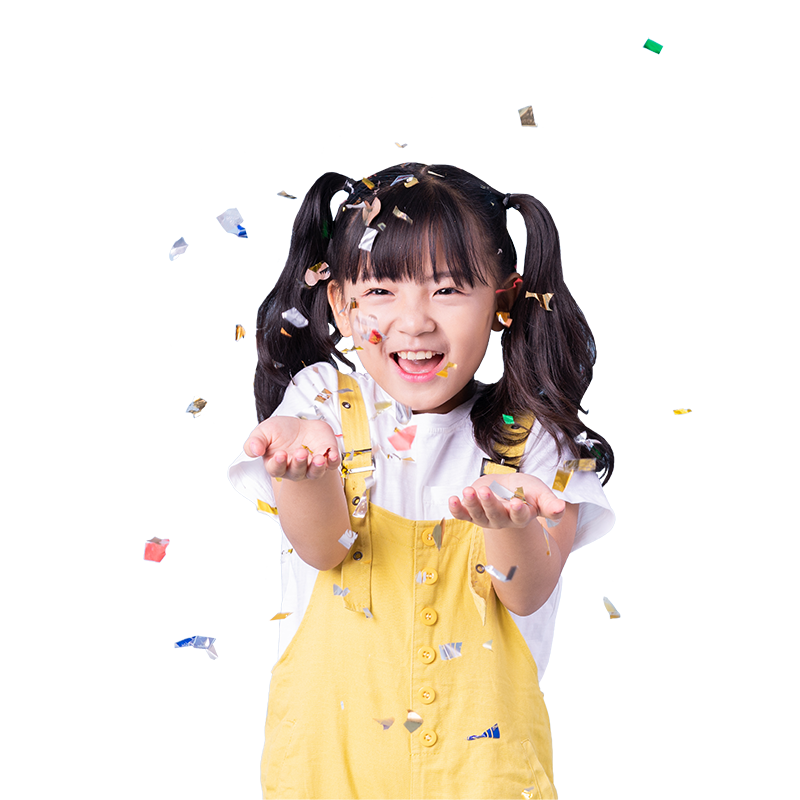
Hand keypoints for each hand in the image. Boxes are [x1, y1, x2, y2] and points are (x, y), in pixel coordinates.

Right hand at [244, 416, 340, 481]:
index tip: (281, 454)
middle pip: (297, 472)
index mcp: (277, 464)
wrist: (300, 425)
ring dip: (317, 467)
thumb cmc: (280, 431)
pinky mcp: (327, 458)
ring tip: (319, 458)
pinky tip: (332, 454)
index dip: (278, 463)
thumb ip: (255, 441)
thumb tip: (254, 451)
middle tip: (300, 452)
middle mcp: (295, 469)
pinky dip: (333, 461)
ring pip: (315, 473)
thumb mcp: (264, 431)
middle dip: (299, 463)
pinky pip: (332, 464)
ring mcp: (312, 466)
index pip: (276, 469)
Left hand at [449, 473, 565, 530]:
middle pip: (496, 515)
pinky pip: (462, 514)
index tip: (517, 503)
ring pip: (478, 515)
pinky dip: (456, 509)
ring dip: (471, 504)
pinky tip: (452, 500)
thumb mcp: (540, 493)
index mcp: (521, 517)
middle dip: (490, 503)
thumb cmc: (526, 491)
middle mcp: (502, 520)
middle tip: (486, 491)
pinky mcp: (472, 513)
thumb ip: (549, 503)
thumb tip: (561, 509)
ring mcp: (486, 518)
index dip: (518, 511)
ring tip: (468, 491)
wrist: (508, 488)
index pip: (520, 517)